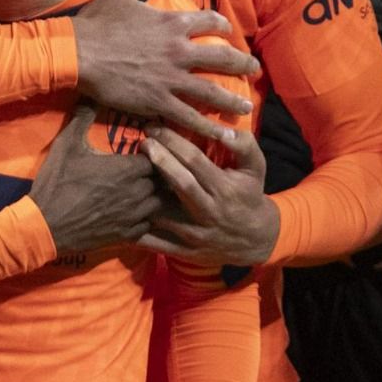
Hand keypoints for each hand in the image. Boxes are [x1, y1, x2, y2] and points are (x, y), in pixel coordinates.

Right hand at [29, 105, 163, 252]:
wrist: (45, 226)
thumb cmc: (57, 184)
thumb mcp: (67, 145)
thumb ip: (83, 118)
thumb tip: (90, 94)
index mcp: (128, 168)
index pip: (159, 155)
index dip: (154, 151)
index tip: (143, 148)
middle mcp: (138, 192)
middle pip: (164, 179)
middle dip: (158, 172)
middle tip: (146, 167)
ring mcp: (134, 216)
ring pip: (160, 202)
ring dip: (155, 194)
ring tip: (144, 188)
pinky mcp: (127, 235)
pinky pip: (149, 224)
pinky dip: (146, 217)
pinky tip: (136, 210)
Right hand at [73, 0, 256, 134]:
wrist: (77, 54)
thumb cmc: (97, 21)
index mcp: (173, 23)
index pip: (209, 22)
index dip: (222, 25)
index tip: (229, 32)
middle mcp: (179, 51)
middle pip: (222, 59)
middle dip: (243, 65)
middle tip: (255, 70)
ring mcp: (171, 80)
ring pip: (211, 92)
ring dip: (232, 101)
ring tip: (246, 108)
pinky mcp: (158, 102)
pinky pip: (188, 117)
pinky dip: (207, 127)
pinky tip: (222, 134)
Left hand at [140, 125, 276, 266]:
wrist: (255, 241)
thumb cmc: (249, 196)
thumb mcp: (256, 169)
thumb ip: (244, 145)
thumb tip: (224, 131)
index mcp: (224, 189)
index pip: (195, 161)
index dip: (173, 142)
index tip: (155, 128)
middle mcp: (208, 212)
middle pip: (179, 183)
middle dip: (158, 160)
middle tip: (142, 143)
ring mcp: (195, 234)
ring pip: (164, 213)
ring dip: (145, 193)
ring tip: (129, 174)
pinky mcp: (184, 252)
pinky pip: (157, 243)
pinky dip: (138, 231)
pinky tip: (124, 213)